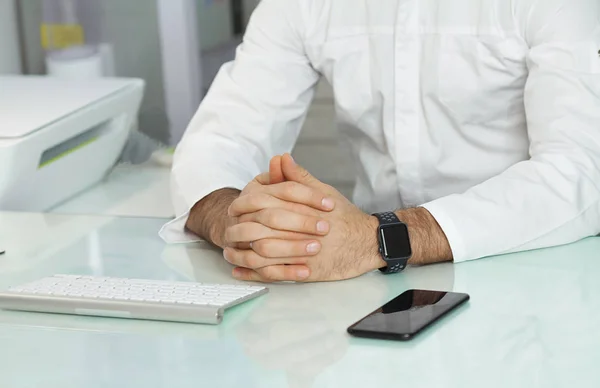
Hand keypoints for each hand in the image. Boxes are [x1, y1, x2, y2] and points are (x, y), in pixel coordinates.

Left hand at [228, 154, 386, 281]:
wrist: (368, 242)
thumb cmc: (345, 217)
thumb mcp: (323, 192)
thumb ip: (299, 178)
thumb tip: (281, 158)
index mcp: (302, 208)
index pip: (265, 203)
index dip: (245, 205)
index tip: (234, 207)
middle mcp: (301, 230)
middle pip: (260, 229)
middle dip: (239, 230)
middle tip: (228, 229)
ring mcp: (304, 253)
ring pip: (264, 255)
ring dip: (242, 254)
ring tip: (229, 251)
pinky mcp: (307, 272)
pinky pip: (275, 275)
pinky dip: (254, 274)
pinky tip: (241, 271)